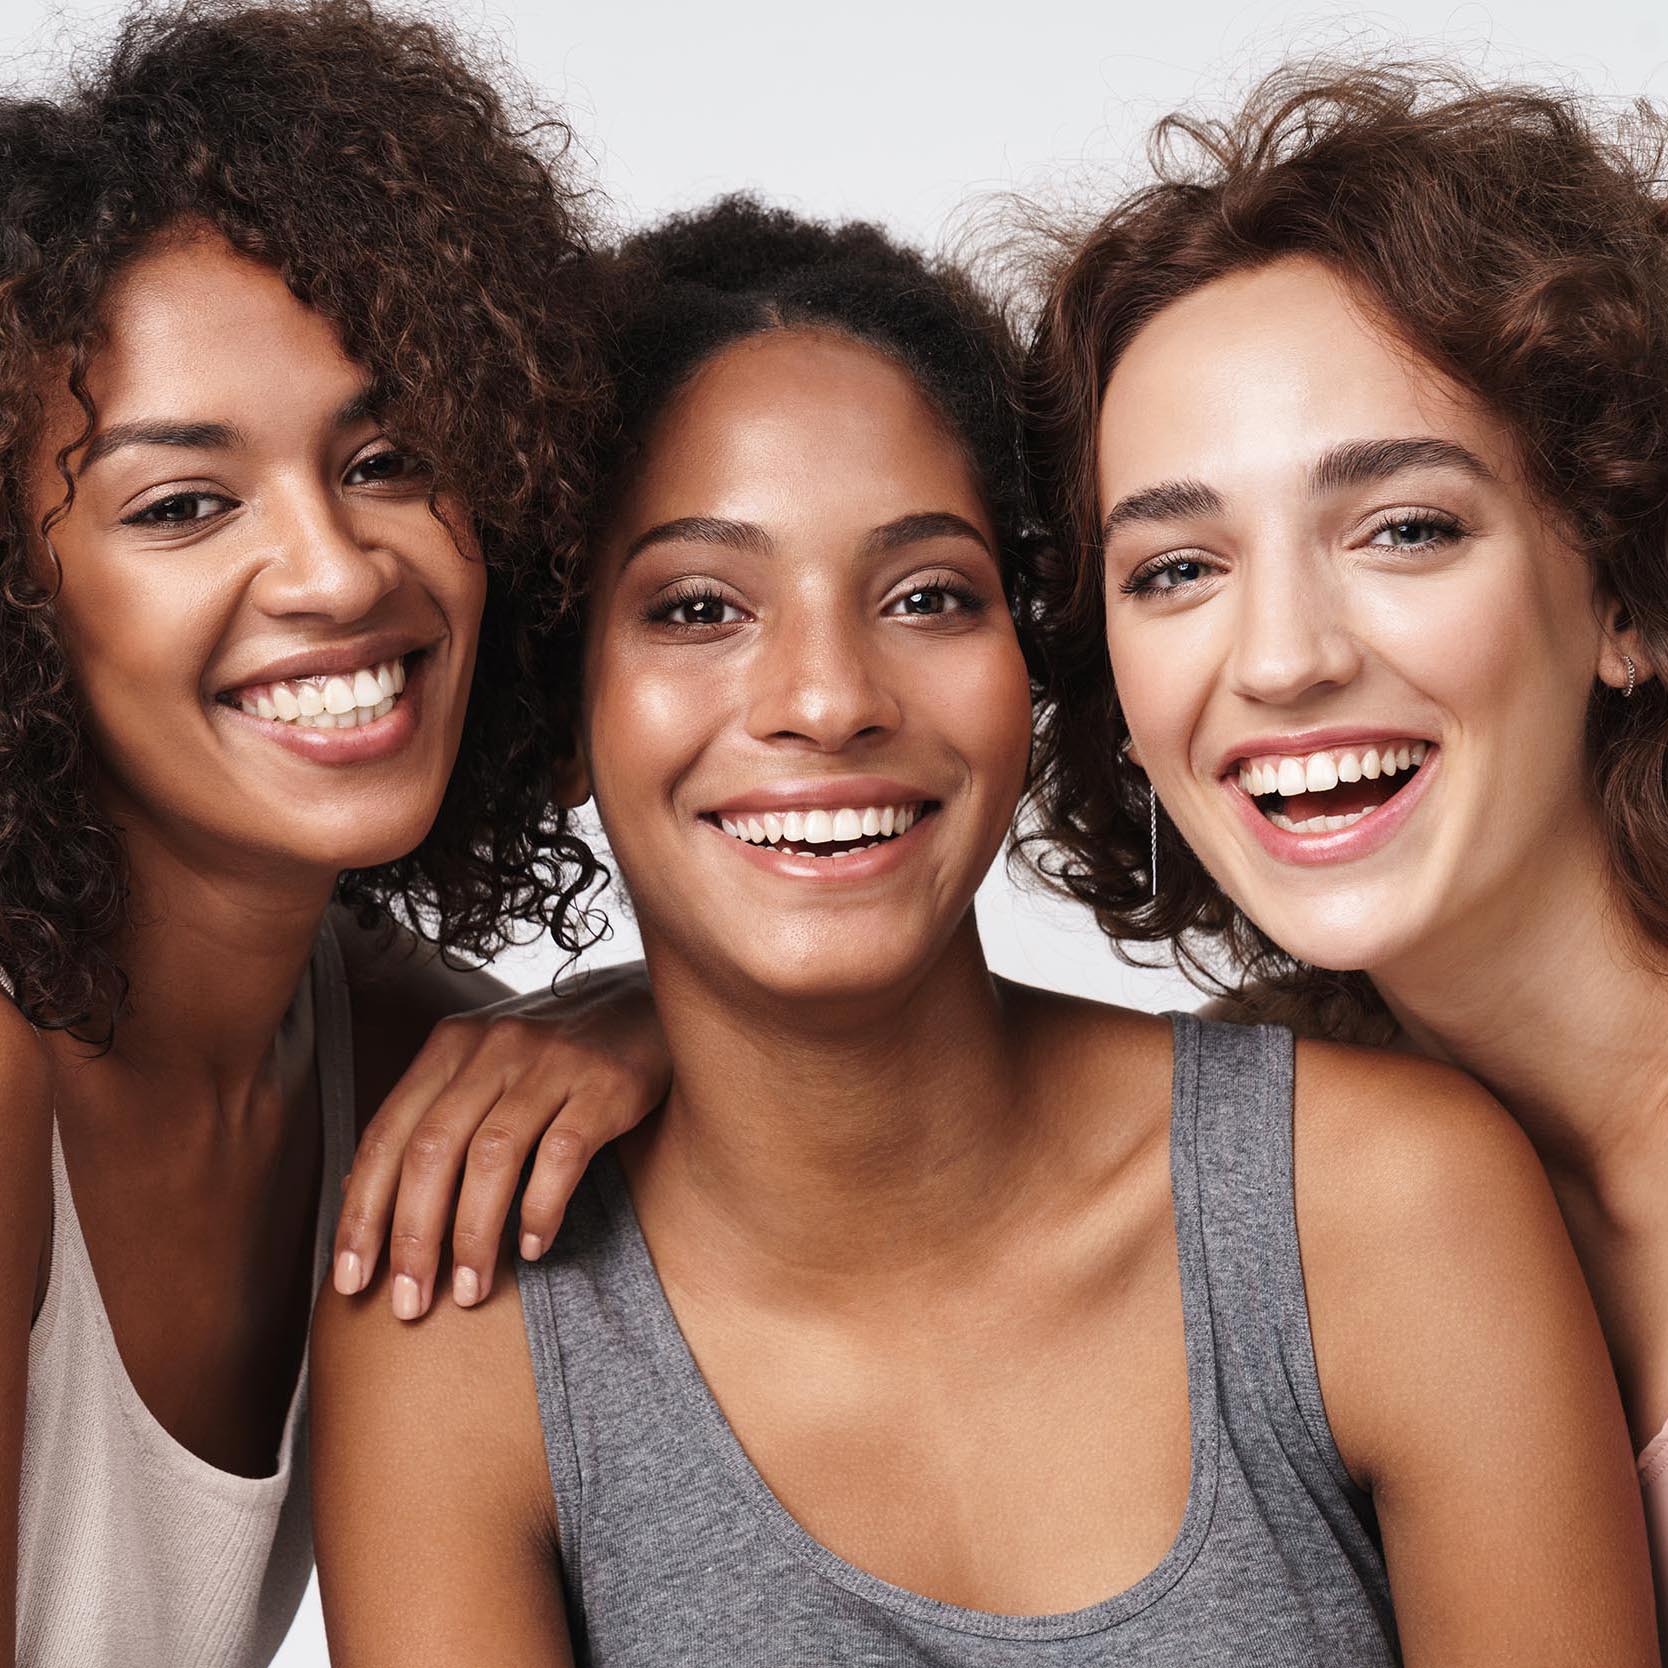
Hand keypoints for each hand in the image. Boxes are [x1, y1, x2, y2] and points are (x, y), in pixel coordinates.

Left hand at [330, 962, 666, 1317]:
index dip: (362, 1212)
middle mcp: (495, 1047)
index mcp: (452, 1046)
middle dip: (413, 1236)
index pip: (388, 1134)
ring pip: (493, 1155)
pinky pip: (563, 1153)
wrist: (647, 1009)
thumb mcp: (486, 1070)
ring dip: (474, 1234)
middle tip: (410, 1304)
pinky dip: (541, 1207)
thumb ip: (432, 1118)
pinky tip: (533, 1247)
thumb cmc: (555, 1057)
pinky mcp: (606, 1082)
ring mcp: (552, 1061)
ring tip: (470, 1291)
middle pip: (433, 1148)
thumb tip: (360, 1189)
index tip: (350, 1279)